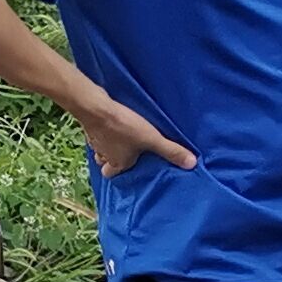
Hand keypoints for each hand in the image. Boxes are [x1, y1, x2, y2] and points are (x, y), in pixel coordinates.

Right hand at [75, 89, 194, 178]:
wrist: (95, 107)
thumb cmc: (124, 126)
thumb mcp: (151, 139)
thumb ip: (170, 151)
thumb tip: (192, 164)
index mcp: (117, 163)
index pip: (111, 174)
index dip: (120, 171)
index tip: (130, 164)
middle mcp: (103, 154)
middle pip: (103, 162)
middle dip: (112, 159)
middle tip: (124, 151)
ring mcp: (94, 140)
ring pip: (99, 147)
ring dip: (107, 144)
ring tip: (119, 137)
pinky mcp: (89, 125)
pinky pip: (95, 132)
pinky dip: (102, 129)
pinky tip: (111, 122)